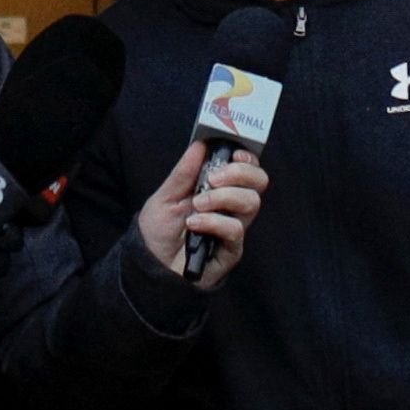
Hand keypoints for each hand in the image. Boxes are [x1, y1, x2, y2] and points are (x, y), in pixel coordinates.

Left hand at [135, 142, 269, 289]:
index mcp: (219, 190)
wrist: (150, 264)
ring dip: (223, 197)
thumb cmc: (159, 232)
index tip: (233, 154)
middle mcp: (231, 208)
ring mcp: (233, 228)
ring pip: (251, 203)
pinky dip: (214, 222)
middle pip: (259, 183)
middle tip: (213, 178)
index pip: (248, 169)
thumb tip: (200, 144)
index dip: (248, 159)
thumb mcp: (165, 196)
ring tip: (198, 204)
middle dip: (240, 174)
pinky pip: (235, 229)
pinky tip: (194, 224)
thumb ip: (184, 172)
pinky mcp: (231, 250)